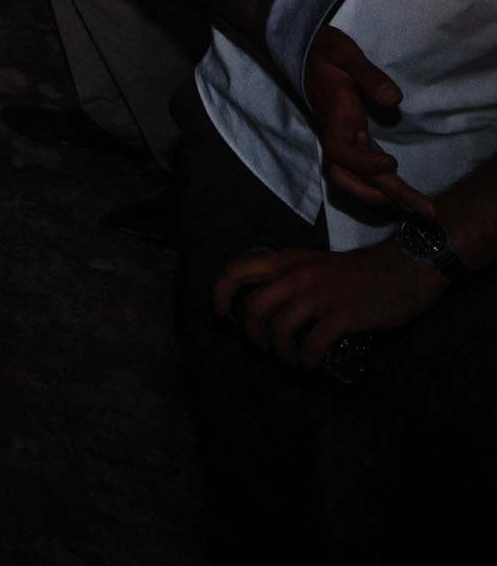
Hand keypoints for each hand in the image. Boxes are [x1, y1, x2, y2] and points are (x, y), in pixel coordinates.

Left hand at [214, 240, 448, 368]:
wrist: (404, 269)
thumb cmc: (357, 270)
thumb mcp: (312, 263)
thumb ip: (288, 277)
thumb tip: (265, 308)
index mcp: (286, 259)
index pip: (236, 270)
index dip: (220, 293)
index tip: (220, 313)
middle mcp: (296, 275)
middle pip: (252, 308)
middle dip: (251, 333)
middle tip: (262, 345)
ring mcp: (318, 295)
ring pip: (279, 330)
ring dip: (280, 352)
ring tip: (290, 359)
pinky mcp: (342, 315)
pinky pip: (310, 345)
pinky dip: (305, 360)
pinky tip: (309, 363)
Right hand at [308, 26, 432, 216]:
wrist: (299, 51)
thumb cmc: (323, 50)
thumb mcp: (344, 52)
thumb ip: (368, 74)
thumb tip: (393, 100)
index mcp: (334, 114)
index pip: (340, 149)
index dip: (363, 163)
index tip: (391, 164)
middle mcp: (333, 132)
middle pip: (347, 175)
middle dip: (385, 194)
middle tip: (424, 210)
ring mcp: (337, 138)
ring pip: (348, 178)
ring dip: (379, 195)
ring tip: (414, 206)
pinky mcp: (345, 139)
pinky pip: (356, 170)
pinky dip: (376, 186)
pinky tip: (398, 193)